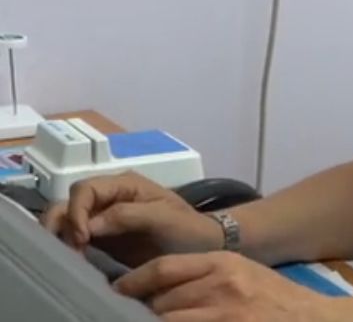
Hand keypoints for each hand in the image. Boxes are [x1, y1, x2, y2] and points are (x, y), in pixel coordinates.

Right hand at [40, 171, 221, 267]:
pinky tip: (73, 261)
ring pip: (66, 219)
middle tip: (70, 250)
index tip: (83, 237)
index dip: (77, 210)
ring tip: (69, 257)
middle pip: (69, 201)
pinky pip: (74, 239)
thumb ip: (128, 215)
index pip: (85, 189)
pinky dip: (66, 247)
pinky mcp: (101, 239)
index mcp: (124, 184)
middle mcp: (108, 197)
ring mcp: (102, 217)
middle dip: (61, 223)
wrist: (201, 245)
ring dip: (60, 236)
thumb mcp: (164, 216)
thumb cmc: (186, 225)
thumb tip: (90, 225)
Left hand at [115, 251, 329, 321]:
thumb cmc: (273, 297)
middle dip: (140, 312)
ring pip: (167, 320)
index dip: (133, 281)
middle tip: (122, 316)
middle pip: (161, 299)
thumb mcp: (242, 273)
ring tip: (141, 321)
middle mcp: (220, 285)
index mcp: (222, 263)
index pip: (164, 268)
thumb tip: (160, 289)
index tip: (116, 292)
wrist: (309, 319)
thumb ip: (205, 276)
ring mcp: (223, 314)